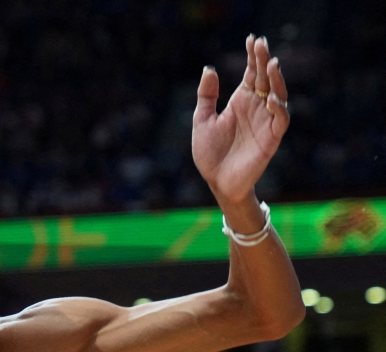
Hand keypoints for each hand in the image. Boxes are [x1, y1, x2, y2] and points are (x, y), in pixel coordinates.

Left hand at [192, 35, 289, 204]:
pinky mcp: (271, 139)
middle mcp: (256, 108)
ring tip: (270, 64)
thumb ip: (206, 96)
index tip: (252, 39)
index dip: (252, 57)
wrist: (217, 182)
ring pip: (278, 96)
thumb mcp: (202, 121)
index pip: (251, 74)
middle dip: (264, 61)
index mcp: (241, 101)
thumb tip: (209, 69)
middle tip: (261, 44)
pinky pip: (280, 121)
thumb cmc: (210, 153)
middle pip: (265, 80)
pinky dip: (278, 109)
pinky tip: (270, 100)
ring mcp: (265, 122)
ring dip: (276, 81)